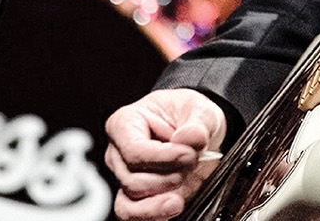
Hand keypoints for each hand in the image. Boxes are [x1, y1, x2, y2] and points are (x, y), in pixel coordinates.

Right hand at [104, 88, 225, 220]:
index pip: (134, 150)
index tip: (188, 154)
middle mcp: (119, 153)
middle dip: (168, 177)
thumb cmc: (189, 115)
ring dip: (161, 199)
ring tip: (182, 189)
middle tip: (192, 163)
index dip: (163, 158)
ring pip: (130, 201)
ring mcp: (126, 176)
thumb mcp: (200, 110)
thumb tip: (190, 138)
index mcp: (126, 124)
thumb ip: (197, 124)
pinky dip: (154, 215)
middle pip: (132, 179)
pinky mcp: (138, 196)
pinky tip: (174, 206)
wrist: (200, 133)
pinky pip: (133, 215)